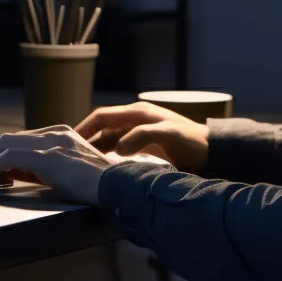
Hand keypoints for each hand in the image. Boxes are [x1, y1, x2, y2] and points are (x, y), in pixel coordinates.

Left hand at [0, 125, 118, 204]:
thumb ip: (49, 169)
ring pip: (4, 145)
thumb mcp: (72, 172)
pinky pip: (6, 157)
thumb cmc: (101, 187)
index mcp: (62, 134)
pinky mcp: (44, 155)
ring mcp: (49, 142)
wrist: (118, 187)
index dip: (1, 154)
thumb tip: (19, 175)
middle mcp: (54, 133)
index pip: (22, 139)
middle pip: (10, 139)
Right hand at [75, 102, 210, 173]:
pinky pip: (118, 148)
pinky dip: (107, 156)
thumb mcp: (168, 134)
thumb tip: (118, 148)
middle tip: (70, 156)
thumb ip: (143, 136)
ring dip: (96, 149)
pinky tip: (102, 167)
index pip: (102, 116)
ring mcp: (138, 132)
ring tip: (82, 164)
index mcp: (137, 113)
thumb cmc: (191, 142)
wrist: (212, 152)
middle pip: (102, 128)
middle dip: (86, 140)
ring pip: (109, 139)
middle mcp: (135, 120)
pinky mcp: (143, 145)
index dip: (84, 127)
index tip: (69, 140)